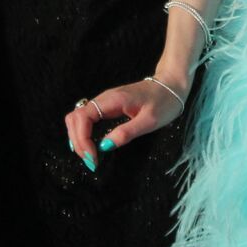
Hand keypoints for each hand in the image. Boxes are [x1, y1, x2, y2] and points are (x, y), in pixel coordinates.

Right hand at [62, 74, 187, 171]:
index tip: (93, 158)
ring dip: (78, 138)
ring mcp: (104, 102)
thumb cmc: (164, 102)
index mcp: (112, 100)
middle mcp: (103, 99)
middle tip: (91, 161)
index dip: (82, 140)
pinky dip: (84, 133)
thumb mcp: (149, 121)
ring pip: (78, 118)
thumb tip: (104, 147)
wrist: (171, 85)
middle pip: (74, 118)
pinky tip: (90, 145)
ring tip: (89, 156)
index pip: (83, 118)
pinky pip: (87, 119)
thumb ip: (127, 133)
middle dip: (77, 141)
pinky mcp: (107, 107)